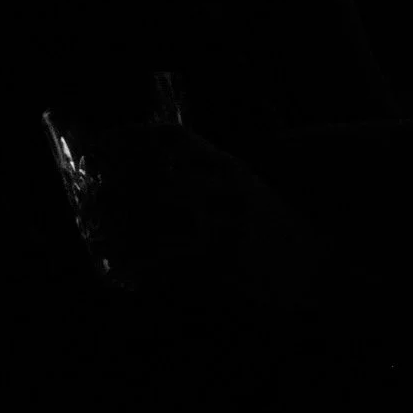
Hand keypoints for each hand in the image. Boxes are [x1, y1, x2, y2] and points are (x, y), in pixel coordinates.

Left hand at [85, 120, 314, 322]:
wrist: (318, 268)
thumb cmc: (276, 229)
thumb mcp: (247, 187)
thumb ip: (206, 173)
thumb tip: (149, 172)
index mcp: (230, 167)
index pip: (172, 139)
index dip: (130, 138)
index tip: (99, 146)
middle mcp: (226, 191)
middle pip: (154, 181)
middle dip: (116, 192)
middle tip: (94, 201)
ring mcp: (225, 229)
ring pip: (156, 226)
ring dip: (121, 234)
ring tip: (101, 241)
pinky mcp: (223, 267)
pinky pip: (171, 266)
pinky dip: (143, 270)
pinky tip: (128, 274)